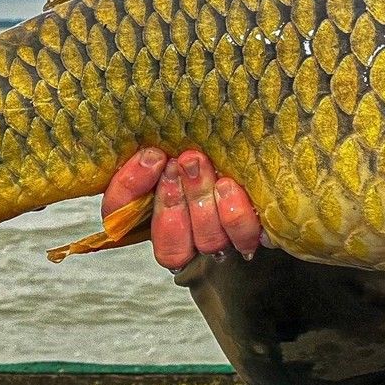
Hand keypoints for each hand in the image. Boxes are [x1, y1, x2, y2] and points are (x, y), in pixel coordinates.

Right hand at [101, 148, 262, 269]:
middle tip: (180, 162)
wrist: (264, 153)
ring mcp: (217, 242)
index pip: (120, 217)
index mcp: (149, 212)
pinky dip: (235, 215)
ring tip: (203, 165)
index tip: (152, 156)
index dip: (130, 191)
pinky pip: (241, 237)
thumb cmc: (210, 145)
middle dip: (171, 200)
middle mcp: (182, 238)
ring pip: (205, 240)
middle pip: (168, 242)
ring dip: (201, 201)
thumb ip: (157, 149)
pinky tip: (229, 187)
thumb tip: (152, 152)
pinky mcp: (249, 237)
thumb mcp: (175, 142)